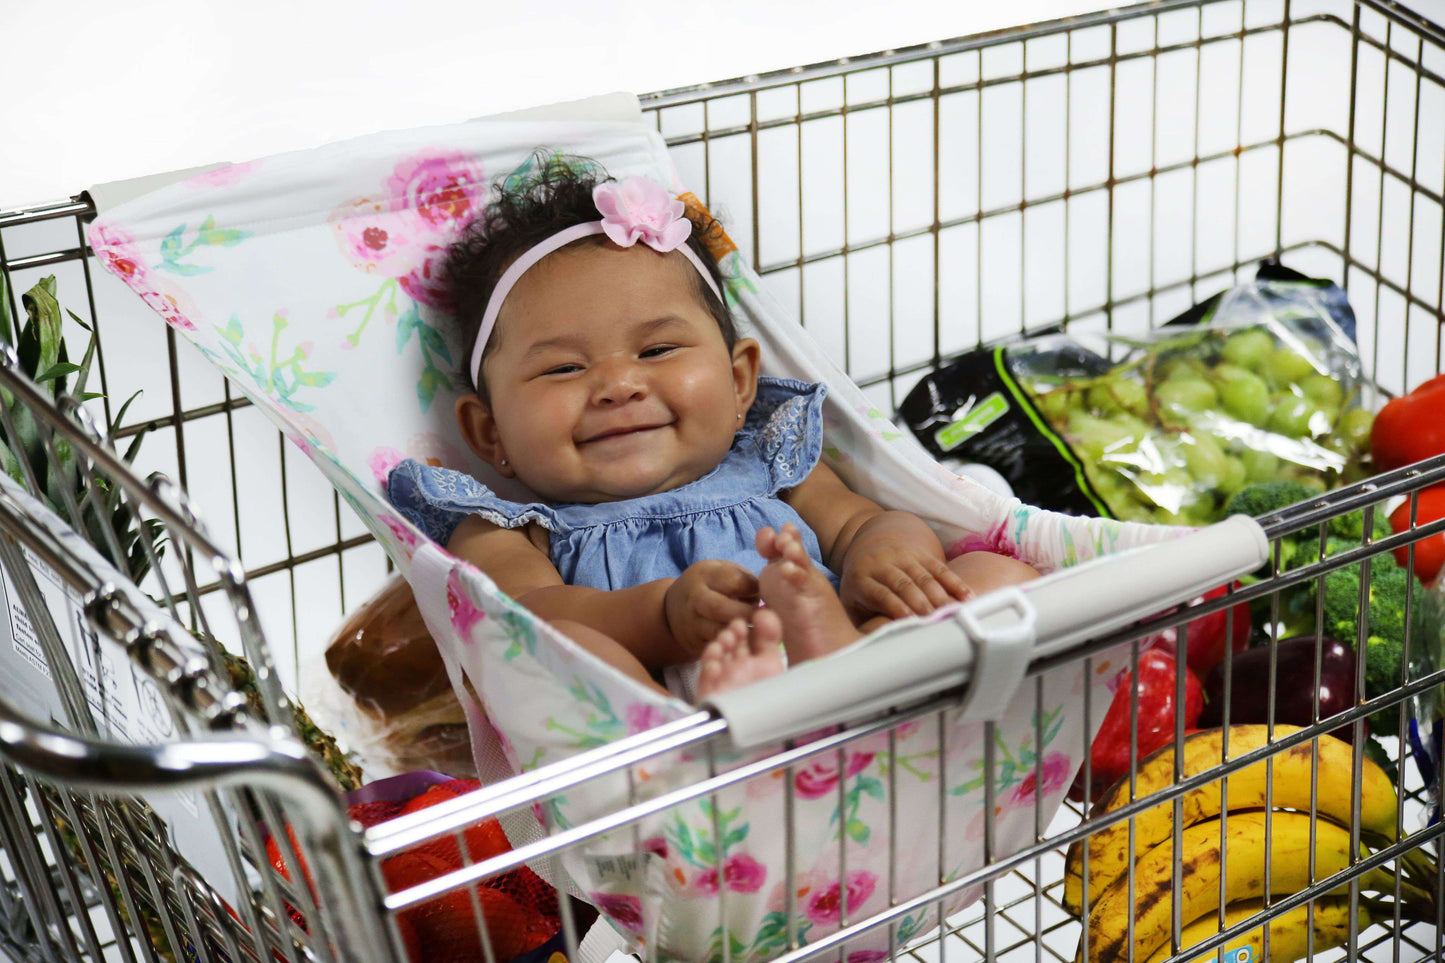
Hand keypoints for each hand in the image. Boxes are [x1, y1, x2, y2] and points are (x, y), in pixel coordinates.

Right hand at [664, 560, 759, 658]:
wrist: (673, 608)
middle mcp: (694, 598)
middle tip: (765, 617)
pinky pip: (715, 646)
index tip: (765, 593)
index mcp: (704, 575)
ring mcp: (691, 622)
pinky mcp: (693, 643)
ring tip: (758, 631)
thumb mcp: (721, 572)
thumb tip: (767, 595)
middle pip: (720, 608)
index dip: (753, 588)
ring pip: (717, 630)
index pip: (732, 581)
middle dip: (747, 613)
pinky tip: (747, 643)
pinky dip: (733, 646)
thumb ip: (743, 579)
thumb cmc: (709, 586)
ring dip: (741, 632)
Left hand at [839, 543, 969, 622]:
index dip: (896, 606)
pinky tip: (967, 596)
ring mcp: (902, 556)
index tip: (911, 621)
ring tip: (955, 613)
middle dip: (922, 602)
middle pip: (904, 583)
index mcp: (861, 579)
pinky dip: (954, 582)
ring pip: (924, 576)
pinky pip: (939, 567)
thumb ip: (862, 625)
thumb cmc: (861, 592)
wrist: (867, 551)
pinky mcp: (919, 554)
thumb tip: (877, 649)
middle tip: (936, 620)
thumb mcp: (852, 606)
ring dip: (940, 595)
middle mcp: (881, 564)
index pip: (880, 593)